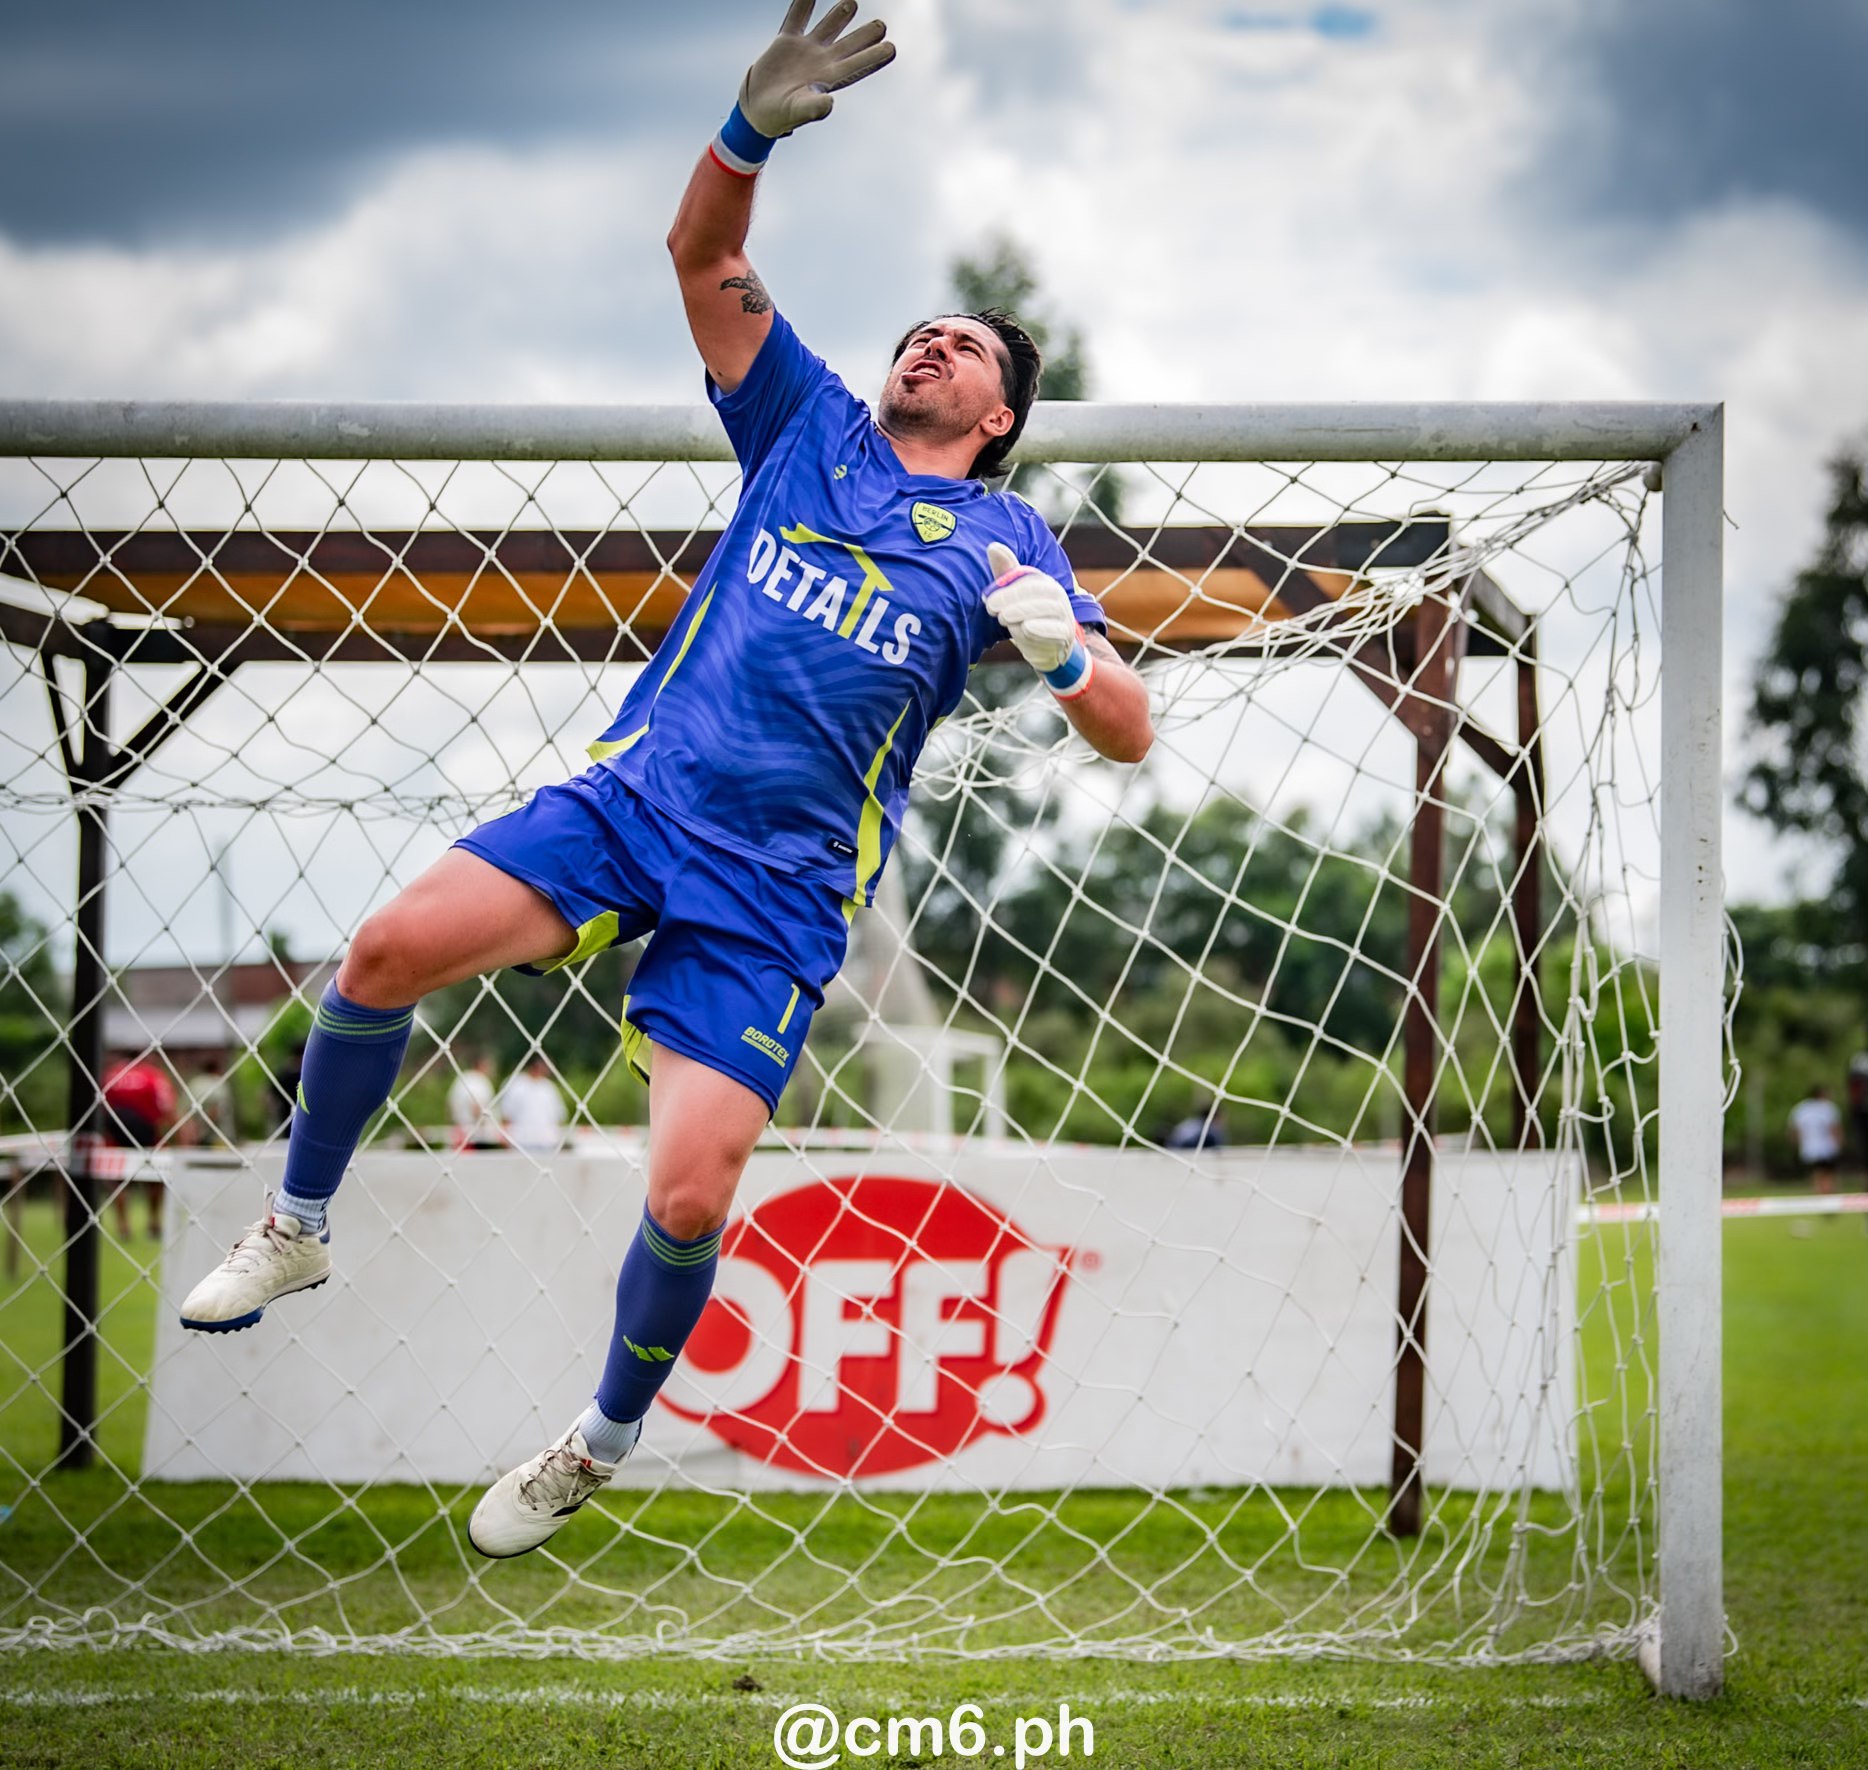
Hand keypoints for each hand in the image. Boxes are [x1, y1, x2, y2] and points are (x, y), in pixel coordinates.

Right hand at [740, 1, 895, 137]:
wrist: (757, 110)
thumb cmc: (779, 116)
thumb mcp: (796, 112)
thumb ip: (812, 108)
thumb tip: (829, 102)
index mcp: (827, 80)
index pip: (856, 66)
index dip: (874, 57)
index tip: (891, 48)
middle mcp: (821, 62)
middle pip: (848, 46)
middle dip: (865, 35)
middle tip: (882, 25)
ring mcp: (805, 50)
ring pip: (827, 27)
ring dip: (840, 14)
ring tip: (852, 2)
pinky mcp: (786, 41)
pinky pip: (797, 17)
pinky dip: (803, 3)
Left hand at [984, 542, 1081, 674]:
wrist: (1047, 648)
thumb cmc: (1026, 616)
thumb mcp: (1014, 595)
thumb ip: (1005, 572)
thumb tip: (993, 546)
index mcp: (1043, 582)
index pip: (1027, 578)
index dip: (1006, 586)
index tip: (987, 598)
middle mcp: (1056, 595)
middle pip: (1038, 590)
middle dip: (1012, 597)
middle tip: (992, 609)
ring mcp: (1063, 615)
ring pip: (1047, 609)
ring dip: (1022, 611)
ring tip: (1004, 618)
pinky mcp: (1065, 634)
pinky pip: (1057, 630)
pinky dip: (1041, 629)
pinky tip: (1026, 628)